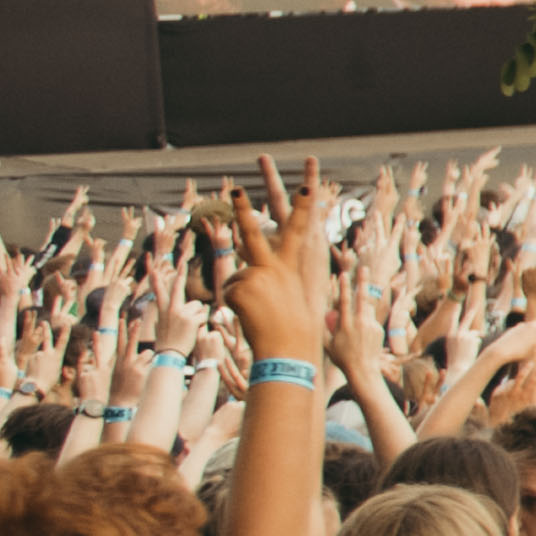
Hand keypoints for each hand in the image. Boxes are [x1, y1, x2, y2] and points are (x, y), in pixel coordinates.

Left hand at [211, 163, 333, 369]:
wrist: (288, 348)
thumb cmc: (295, 328)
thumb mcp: (292, 298)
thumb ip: (274, 280)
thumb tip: (252, 271)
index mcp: (291, 267)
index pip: (299, 231)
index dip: (304, 208)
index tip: (306, 186)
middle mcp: (273, 266)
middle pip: (253, 233)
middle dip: (244, 210)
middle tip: (235, 190)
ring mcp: (255, 275)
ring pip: (236, 277)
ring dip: (241, 295)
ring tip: (259, 314)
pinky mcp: (240, 286)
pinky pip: (229, 291)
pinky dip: (235, 304)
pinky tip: (250, 316)